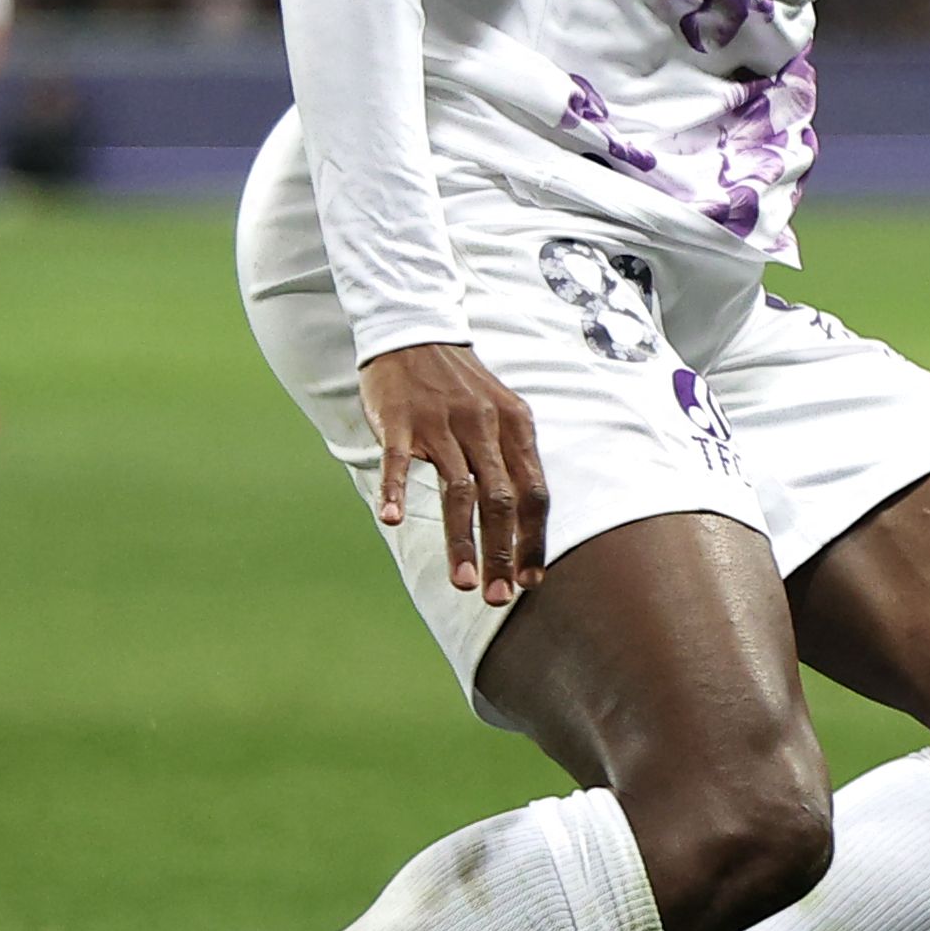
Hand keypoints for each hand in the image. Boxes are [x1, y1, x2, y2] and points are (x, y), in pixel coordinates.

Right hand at [359, 342, 547, 605]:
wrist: (415, 333)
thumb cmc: (461, 387)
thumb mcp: (502, 415)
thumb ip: (514, 461)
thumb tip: (527, 520)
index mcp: (516, 429)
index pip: (534, 494)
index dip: (534, 539)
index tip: (532, 581)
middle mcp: (485, 427)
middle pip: (501, 500)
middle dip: (503, 553)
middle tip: (499, 597)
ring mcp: (442, 424)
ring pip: (458, 490)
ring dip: (462, 540)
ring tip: (463, 582)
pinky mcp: (401, 420)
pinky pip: (399, 460)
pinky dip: (397, 490)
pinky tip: (394, 520)